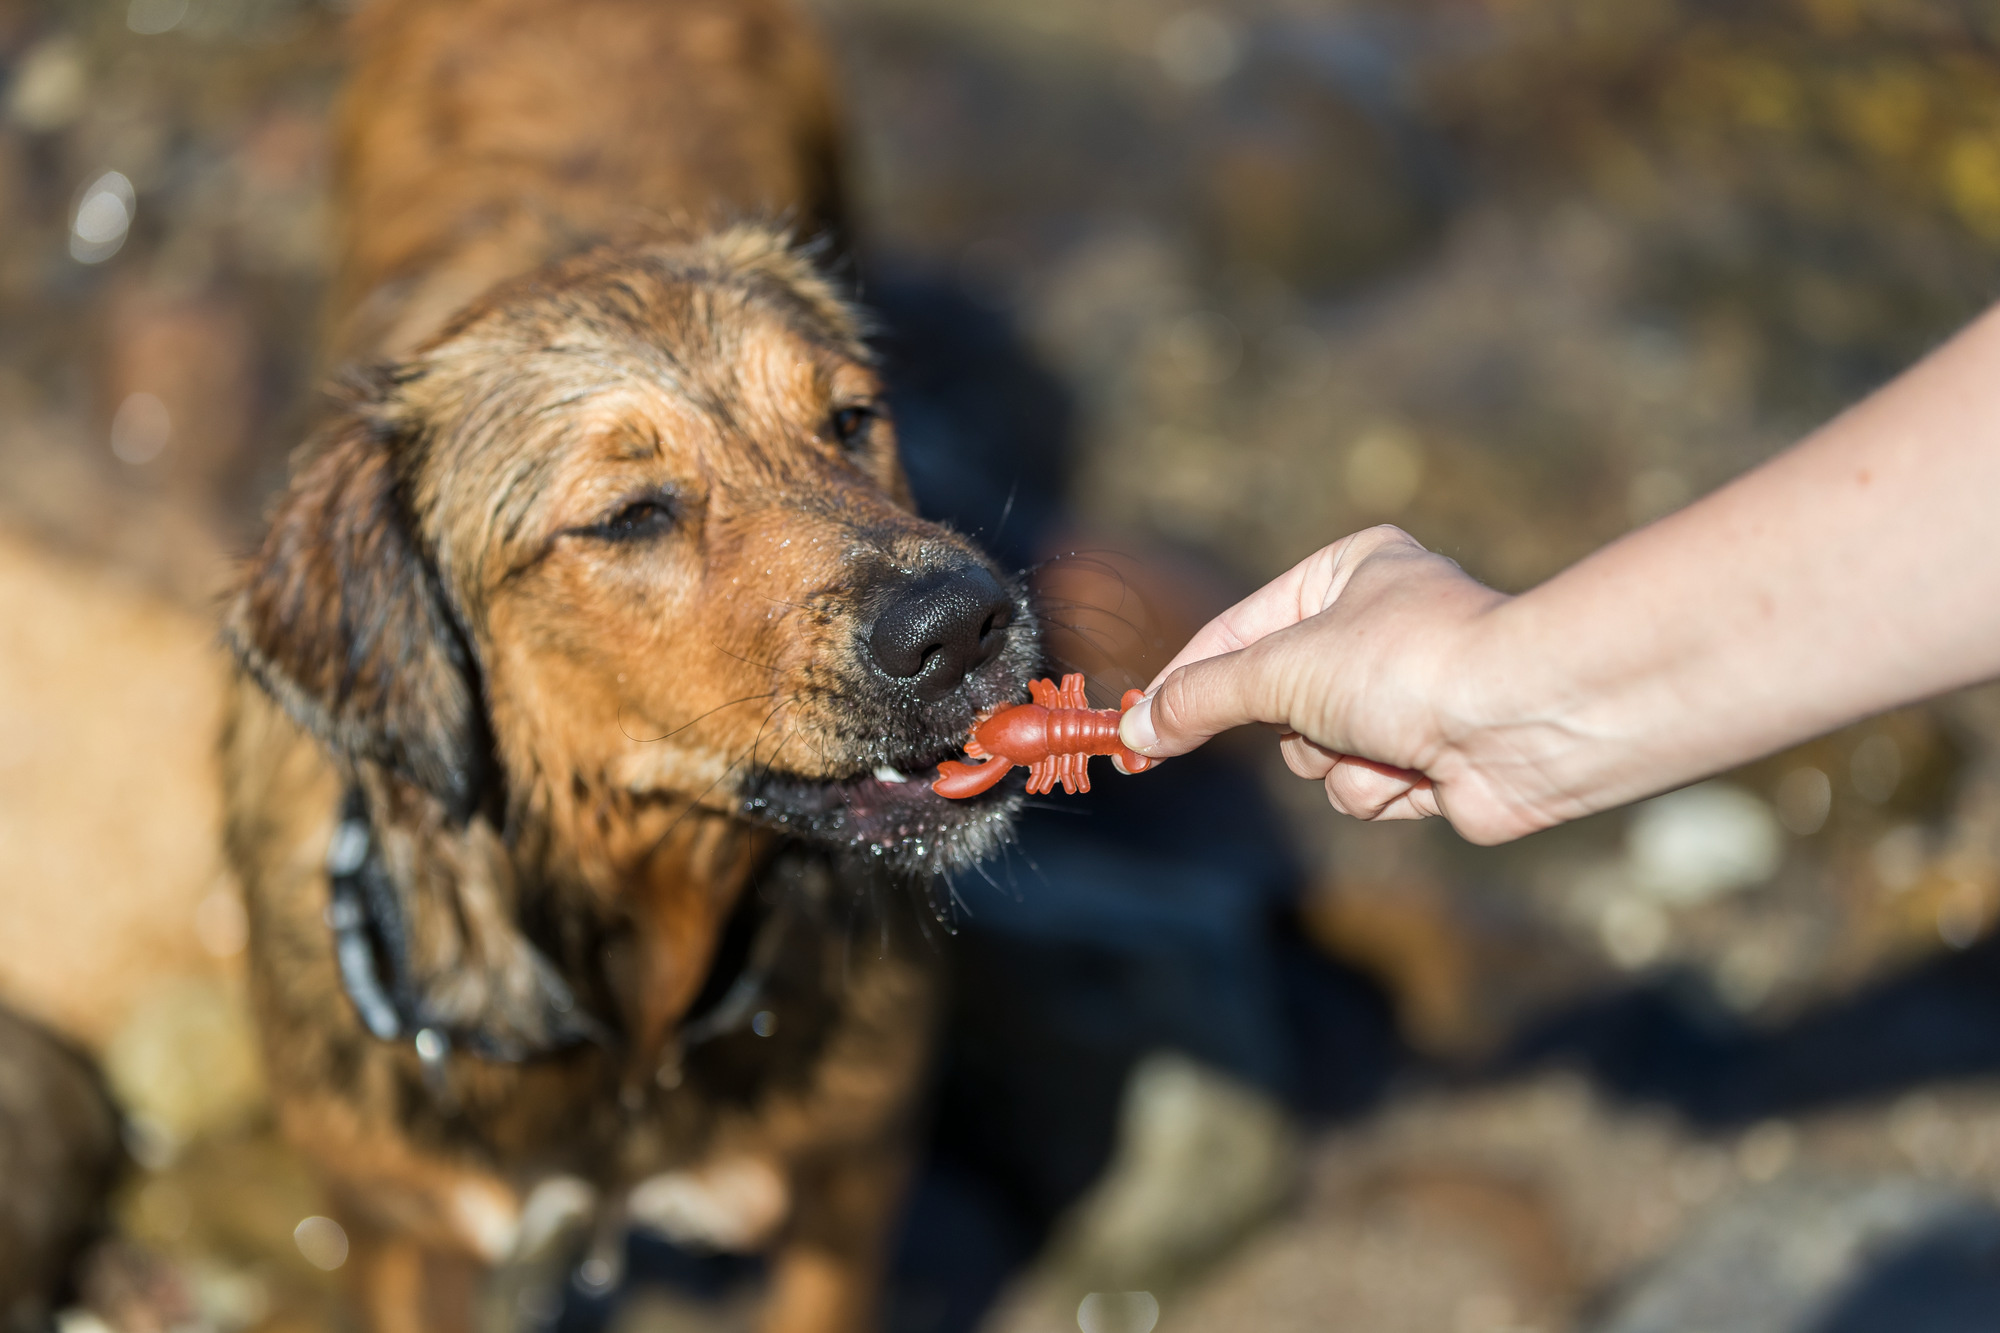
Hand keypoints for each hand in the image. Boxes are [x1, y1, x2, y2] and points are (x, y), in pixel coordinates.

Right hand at [1117, 526, 1543, 842]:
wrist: (1529, 719)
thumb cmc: (1411, 664)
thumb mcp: (1282, 668)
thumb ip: (1202, 699)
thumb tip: (1137, 731)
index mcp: (1346, 573)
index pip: (1237, 628)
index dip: (1184, 682)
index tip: (1134, 730)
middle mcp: (1377, 628)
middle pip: (1275, 701)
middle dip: (1294, 726)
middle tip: (1305, 726)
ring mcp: (1406, 696)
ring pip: (1316, 755)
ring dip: (1338, 762)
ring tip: (1386, 742)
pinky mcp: (1431, 757)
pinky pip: (1362, 789)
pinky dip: (1380, 790)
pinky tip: (1421, 772)